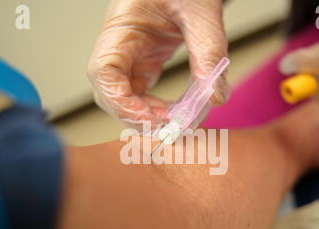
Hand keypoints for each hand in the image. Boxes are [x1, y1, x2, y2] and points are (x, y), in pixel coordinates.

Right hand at [88, 0, 228, 130]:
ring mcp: (131, 58)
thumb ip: (208, 52)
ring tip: (180, 121)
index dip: (121, 103)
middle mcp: (120, 47)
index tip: (153, 118)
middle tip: (172, 127)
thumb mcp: (200, 11)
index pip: (103, 74)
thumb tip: (215, 97)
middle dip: (138, 117)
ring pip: (127, 100)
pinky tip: (180, 112)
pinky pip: (144, 96)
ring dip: (149, 118)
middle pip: (111, 94)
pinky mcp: (146, 64)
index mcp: (121, 29)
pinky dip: (160, 110)